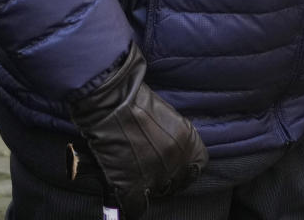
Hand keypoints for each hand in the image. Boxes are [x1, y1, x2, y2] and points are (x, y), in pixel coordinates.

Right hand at [69, 43, 207, 218]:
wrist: (107, 99)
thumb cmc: (131, 98)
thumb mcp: (165, 113)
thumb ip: (172, 135)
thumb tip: (168, 150)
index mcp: (188, 141)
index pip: (196, 167)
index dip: (183, 167)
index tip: (174, 166)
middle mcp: (175, 160)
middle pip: (175, 183)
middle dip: (164, 178)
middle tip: (149, 168)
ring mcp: (155, 174)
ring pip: (156, 193)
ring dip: (147, 186)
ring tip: (134, 173)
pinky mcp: (131, 184)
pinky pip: (135, 206)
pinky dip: (130, 203)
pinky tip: (122, 189)